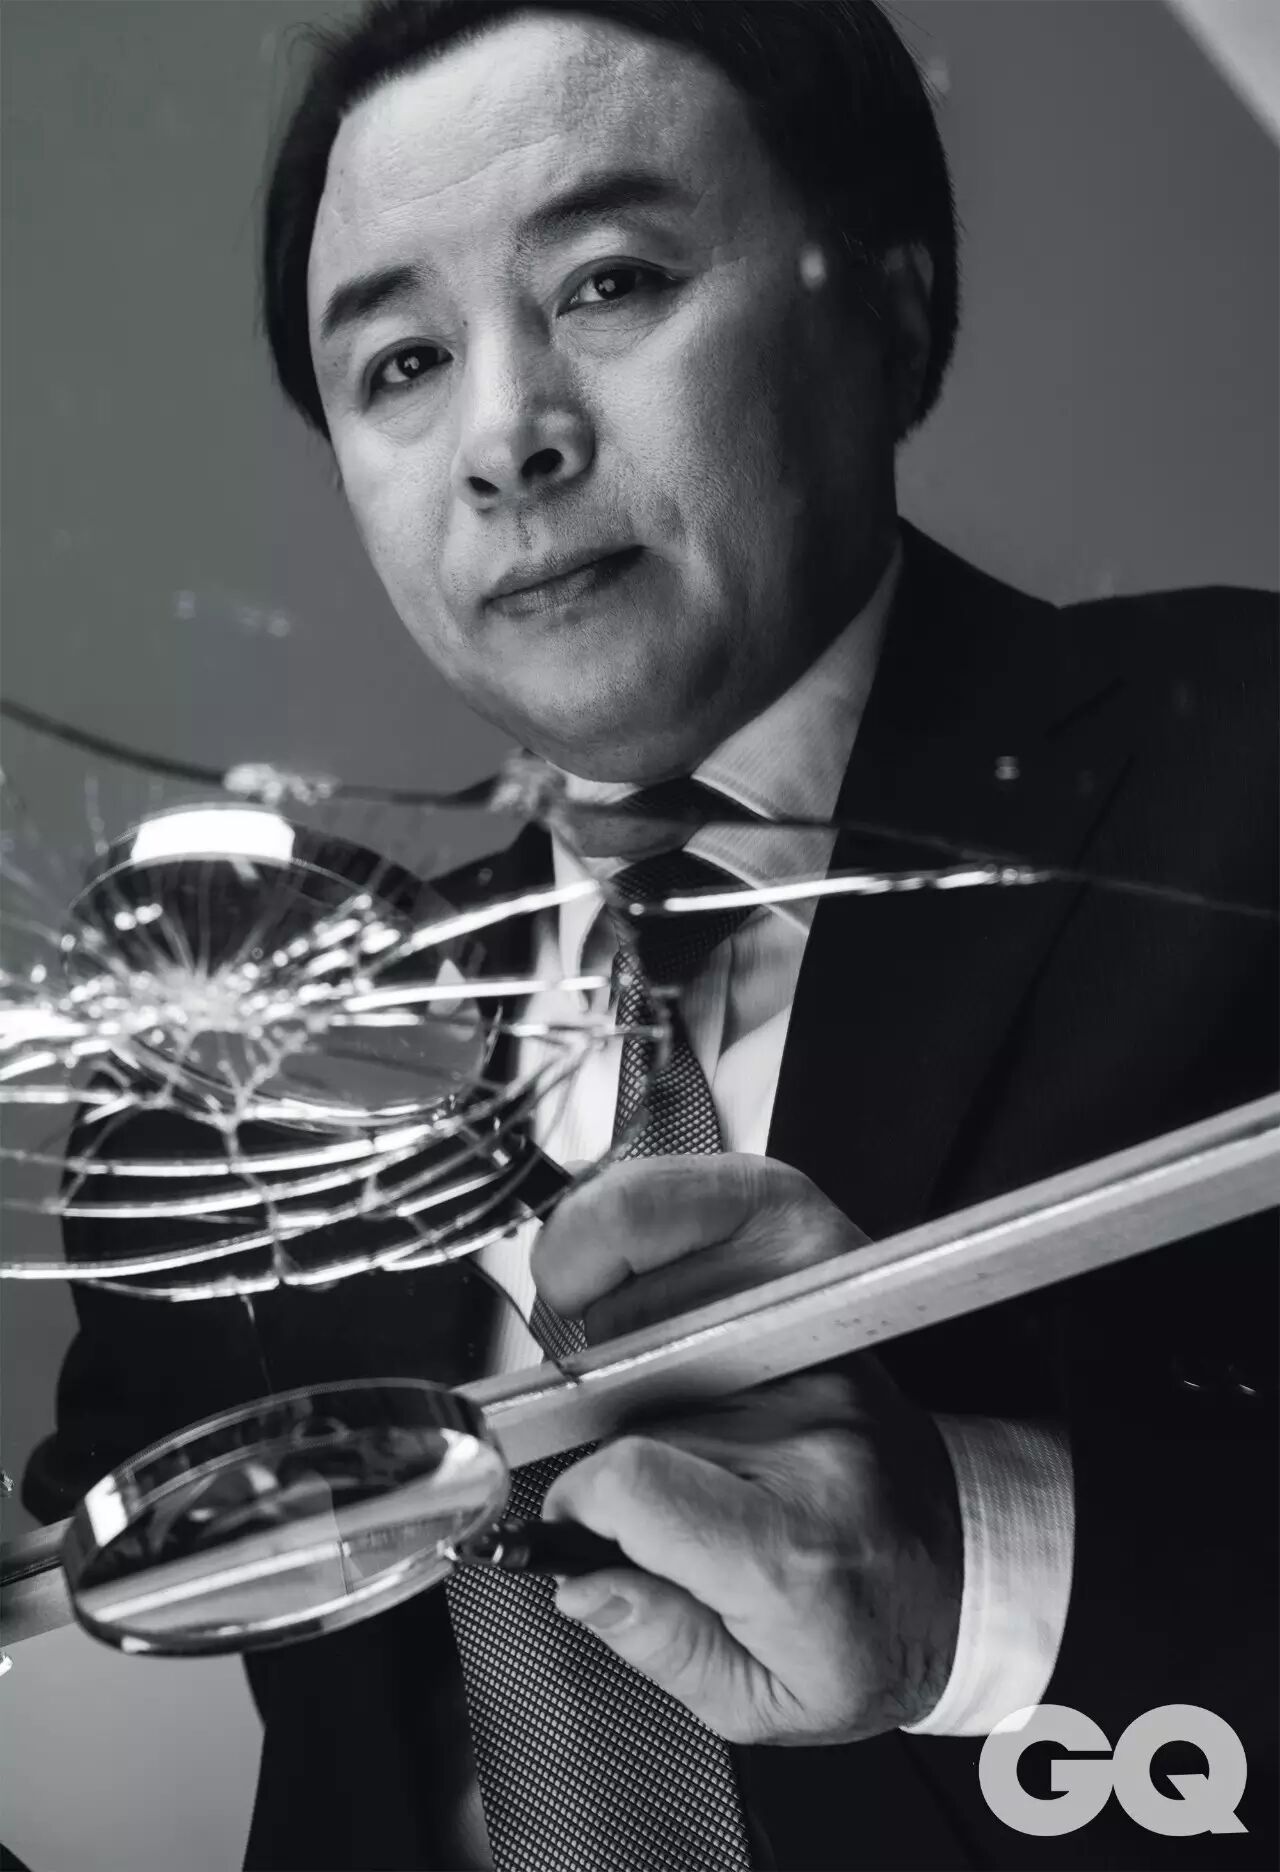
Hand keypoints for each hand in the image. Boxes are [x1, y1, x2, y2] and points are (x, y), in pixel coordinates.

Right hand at [533, 1155, 963, 1744]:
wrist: (960, 1558)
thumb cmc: (867, 1625)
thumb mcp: (768, 1699)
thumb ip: (660, 1642)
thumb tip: (576, 1575)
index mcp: (793, 1544)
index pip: (633, 1480)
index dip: (579, 1496)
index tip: (583, 1510)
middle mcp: (809, 1423)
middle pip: (625, 1374)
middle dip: (583, 1400)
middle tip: (605, 1439)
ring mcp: (814, 1337)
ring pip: (651, 1277)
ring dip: (603, 1302)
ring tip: (628, 1358)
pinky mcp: (831, 1273)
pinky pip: (719, 1202)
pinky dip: (652, 1216)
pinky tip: (640, 1265)